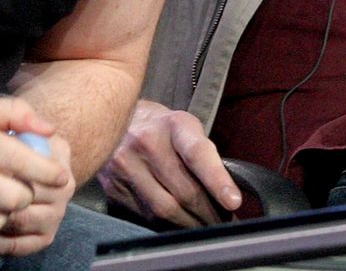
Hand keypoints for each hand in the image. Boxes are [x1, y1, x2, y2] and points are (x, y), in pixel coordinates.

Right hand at [98, 99, 240, 227]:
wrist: (113, 118)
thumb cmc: (160, 127)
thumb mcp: (184, 127)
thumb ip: (203, 155)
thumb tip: (226, 197)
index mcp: (173, 124)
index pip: (197, 153)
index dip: (216, 179)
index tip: (233, 201)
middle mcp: (147, 141)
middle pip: (184, 190)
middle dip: (209, 214)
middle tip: (223, 224)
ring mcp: (126, 165)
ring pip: (165, 209)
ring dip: (189, 225)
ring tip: (204, 228)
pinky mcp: (112, 186)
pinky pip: (145, 216)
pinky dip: (164, 226)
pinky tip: (176, 226)